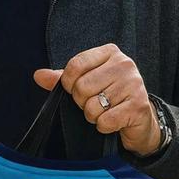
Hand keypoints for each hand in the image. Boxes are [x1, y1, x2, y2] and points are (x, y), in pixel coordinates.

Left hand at [34, 43, 160, 155]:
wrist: (139, 119)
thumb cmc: (109, 97)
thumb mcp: (85, 82)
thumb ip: (61, 78)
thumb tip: (38, 75)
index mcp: (110, 52)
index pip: (75, 65)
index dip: (68, 83)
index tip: (74, 90)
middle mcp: (124, 64)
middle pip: (82, 87)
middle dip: (82, 102)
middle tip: (94, 103)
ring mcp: (134, 84)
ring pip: (93, 106)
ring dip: (93, 116)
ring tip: (105, 112)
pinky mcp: (139, 106)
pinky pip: (106, 120)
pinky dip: (104, 126)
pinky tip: (113, 121)